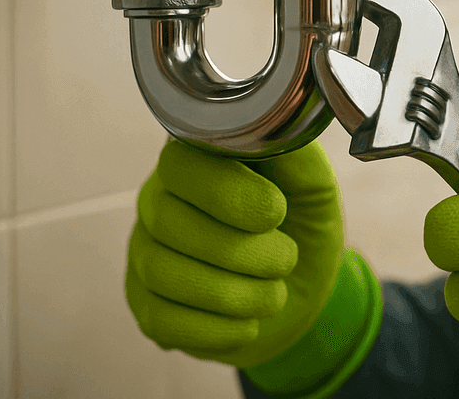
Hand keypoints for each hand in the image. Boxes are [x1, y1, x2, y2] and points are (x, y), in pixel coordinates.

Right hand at [126, 138, 343, 368]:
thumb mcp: (313, 185)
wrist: (303, 287)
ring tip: (274, 293)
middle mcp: (159, 202)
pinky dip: (218, 329)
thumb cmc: (302, 225)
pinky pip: (163, 321)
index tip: (276, 211)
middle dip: (240, 250)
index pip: (181, 164)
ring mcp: (146, 255)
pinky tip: (249, 322)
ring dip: (234, 293)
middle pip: (169, 222)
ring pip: (163, 273)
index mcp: (196, 162)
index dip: (227, 192)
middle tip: (286, 259)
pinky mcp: (148, 306)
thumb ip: (295, 155)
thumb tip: (278, 128)